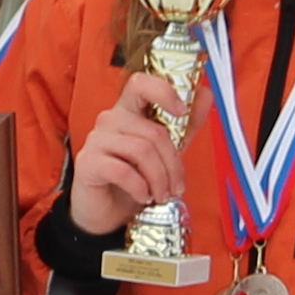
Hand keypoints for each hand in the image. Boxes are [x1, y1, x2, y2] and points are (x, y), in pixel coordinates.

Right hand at [62, 70, 180, 238]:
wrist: (106, 212)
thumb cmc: (134, 177)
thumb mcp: (166, 150)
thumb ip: (185, 124)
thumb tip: (206, 93)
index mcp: (129, 111)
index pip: (141, 83)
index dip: (163, 91)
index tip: (182, 111)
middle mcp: (110, 120)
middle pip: (153, 132)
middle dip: (172, 164)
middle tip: (177, 186)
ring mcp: (97, 140)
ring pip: (142, 152)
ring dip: (159, 180)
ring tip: (161, 195)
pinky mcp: (88, 163)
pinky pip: (123, 171)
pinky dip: (140, 188)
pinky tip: (142, 196)